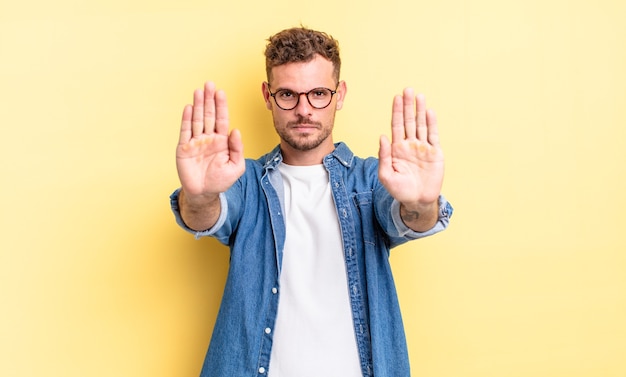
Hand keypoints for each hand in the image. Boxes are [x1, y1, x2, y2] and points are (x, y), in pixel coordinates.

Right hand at [176, 81, 244, 201]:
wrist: (204, 193)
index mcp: (222, 141)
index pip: (222, 119)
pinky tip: (188, 107)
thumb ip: (237, 149)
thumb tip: (235, 130)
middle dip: (209, 100)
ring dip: (197, 105)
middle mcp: (208, 138)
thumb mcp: (236, 167)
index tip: (221, 92)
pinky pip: (185, 131)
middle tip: (209, 84)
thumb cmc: (221, 180)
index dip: (221, 106)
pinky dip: (186, 119)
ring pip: (197, 120)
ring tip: (199, 91)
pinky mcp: (184, 148)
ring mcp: (196, 142)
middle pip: (208, 115)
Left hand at [378, 88, 443, 208]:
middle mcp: (410, 145)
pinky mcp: (435, 153)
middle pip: (409, 121)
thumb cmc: (399, 190)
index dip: (396, 111)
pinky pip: (433, 135)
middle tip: (408, 90)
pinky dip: (432, 123)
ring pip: (422, 125)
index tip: (396, 98)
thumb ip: (383, 156)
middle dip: (408, 106)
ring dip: (420, 110)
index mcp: (397, 148)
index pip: (396, 125)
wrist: (417, 200)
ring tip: (419, 96)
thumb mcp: (386, 175)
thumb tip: (382, 136)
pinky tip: (429, 112)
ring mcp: (422, 147)